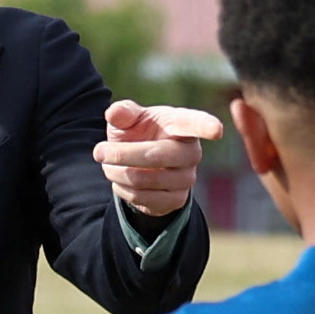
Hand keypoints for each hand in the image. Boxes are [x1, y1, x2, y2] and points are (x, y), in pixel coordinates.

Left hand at [96, 98, 218, 224]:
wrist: (139, 166)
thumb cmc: (138, 133)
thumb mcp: (129, 120)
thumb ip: (123, 113)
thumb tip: (114, 113)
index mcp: (182, 125)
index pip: (197, 123)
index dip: (206, 126)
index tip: (216, 130)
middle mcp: (191, 152)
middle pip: (156, 155)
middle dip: (121, 154)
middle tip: (98, 151)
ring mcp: (187, 178)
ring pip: (145, 179)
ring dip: (116, 172)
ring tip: (107, 165)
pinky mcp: (177, 200)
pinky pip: (143, 198)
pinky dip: (123, 189)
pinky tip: (121, 180)